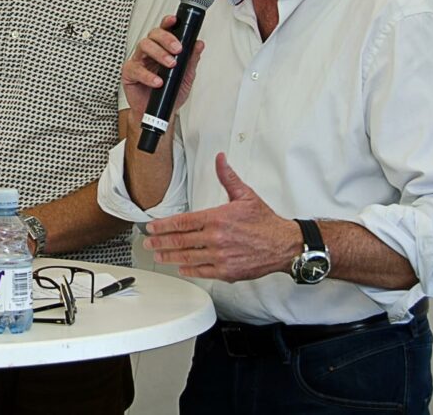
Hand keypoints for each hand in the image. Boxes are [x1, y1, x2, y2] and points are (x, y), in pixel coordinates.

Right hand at [121, 15, 205, 119]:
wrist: (160, 114)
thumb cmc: (170, 93)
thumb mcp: (186, 76)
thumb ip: (191, 60)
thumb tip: (198, 45)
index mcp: (162, 49)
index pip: (164, 31)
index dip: (168, 23)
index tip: (174, 20)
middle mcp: (149, 52)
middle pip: (153, 35)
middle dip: (166, 39)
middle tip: (177, 49)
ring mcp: (138, 61)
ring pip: (144, 46)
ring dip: (159, 53)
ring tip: (170, 64)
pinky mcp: (130, 74)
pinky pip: (135, 69)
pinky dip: (147, 75)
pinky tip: (157, 81)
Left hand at [142, 153, 299, 280]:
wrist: (284, 245)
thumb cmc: (265, 222)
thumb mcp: (245, 195)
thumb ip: (228, 177)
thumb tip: (220, 159)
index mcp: (217, 218)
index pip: (183, 222)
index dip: (164, 225)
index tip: (152, 227)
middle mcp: (216, 238)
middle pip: (180, 240)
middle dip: (161, 242)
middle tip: (148, 242)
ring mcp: (221, 256)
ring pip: (188, 257)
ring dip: (170, 256)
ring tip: (158, 255)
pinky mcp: (227, 271)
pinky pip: (202, 271)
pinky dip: (189, 270)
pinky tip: (180, 267)